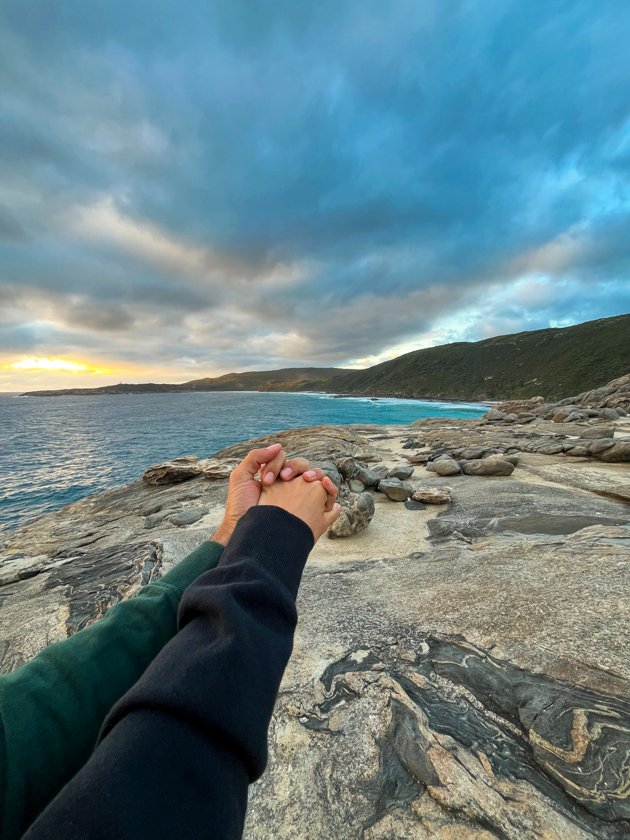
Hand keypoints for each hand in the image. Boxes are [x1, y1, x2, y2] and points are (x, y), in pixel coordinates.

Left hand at [210, 443, 328, 543]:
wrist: (247, 531)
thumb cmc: (240, 506)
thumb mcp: (241, 477)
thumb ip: (255, 457)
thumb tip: (279, 446)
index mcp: (273, 475)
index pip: (283, 458)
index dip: (276, 464)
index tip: (266, 480)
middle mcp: (287, 484)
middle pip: (301, 464)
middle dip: (295, 467)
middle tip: (284, 478)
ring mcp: (299, 496)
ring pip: (315, 476)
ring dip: (314, 473)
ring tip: (305, 480)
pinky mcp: (310, 508)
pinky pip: (327, 494)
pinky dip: (330, 487)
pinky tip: (324, 485)